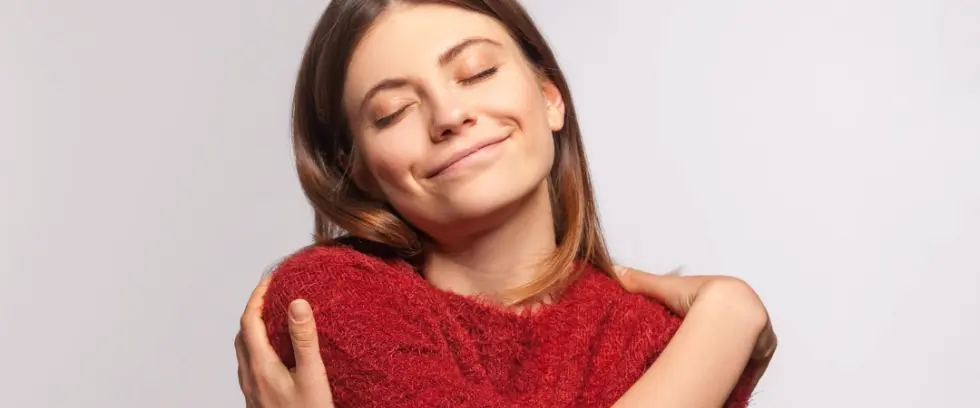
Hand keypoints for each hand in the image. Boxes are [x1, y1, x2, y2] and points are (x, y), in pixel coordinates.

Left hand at [234, 274, 333, 407]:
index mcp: (260, 366)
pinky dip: (259, 349)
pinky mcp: (258, 401)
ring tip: (274, 319)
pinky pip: (251, 366)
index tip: (271, 278)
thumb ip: (304, 340)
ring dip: (254, 329)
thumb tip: (296, 303)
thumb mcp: (312, 377)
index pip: (250, 320)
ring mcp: (252, 391)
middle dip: (254, 309)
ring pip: (244, 351)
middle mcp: (250, 377)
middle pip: (242, 334)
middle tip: (272, 293)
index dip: (258, 295)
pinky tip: (276, 355)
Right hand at [614, 265, 776, 383]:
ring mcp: (758, 332)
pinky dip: (743, 368)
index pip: (717, 312)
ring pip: (744, 348)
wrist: (729, 312)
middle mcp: (746, 313)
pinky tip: (731, 375)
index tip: (691, 333)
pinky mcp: (764, 350)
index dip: (704, 323)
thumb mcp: (665, 288)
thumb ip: (641, 281)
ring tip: (715, 366)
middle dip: (720, 340)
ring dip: (734, 355)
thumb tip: (616, 269)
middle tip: (701, 352)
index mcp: (728, 294)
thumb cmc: (701, 297)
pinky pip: (754, 363)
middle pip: (731, 331)